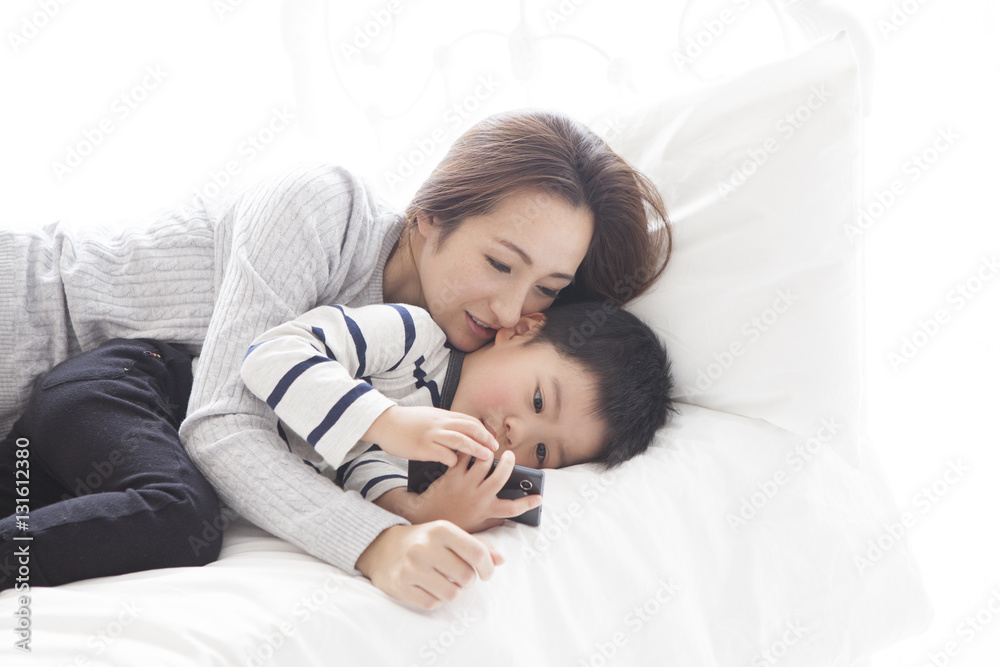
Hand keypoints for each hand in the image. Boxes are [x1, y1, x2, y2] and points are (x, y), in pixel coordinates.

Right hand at [355, 521, 503, 610]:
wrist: (380, 546)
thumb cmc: (423, 541)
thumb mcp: (448, 534)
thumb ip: (476, 545)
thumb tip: (500, 560)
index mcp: (441, 529)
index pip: (477, 552)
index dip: (487, 567)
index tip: (486, 573)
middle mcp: (425, 547)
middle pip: (466, 577)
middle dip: (467, 580)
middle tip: (459, 576)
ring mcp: (410, 567)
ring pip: (451, 594)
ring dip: (452, 591)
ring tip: (444, 581)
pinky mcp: (399, 586)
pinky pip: (432, 604)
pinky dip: (435, 600)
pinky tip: (429, 588)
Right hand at [364, 405, 497, 466]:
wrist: (384, 422)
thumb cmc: (406, 422)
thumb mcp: (429, 417)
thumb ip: (444, 423)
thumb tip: (460, 431)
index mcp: (442, 415)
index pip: (469, 420)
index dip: (483, 430)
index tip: (492, 439)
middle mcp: (440, 423)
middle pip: (469, 427)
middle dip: (485, 438)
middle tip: (495, 449)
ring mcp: (432, 434)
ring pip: (460, 439)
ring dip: (476, 448)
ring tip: (487, 457)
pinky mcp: (423, 446)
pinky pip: (443, 453)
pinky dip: (453, 459)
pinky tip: (456, 465)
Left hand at [378, 452, 542, 532]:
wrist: (423, 517)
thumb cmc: (450, 526)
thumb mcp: (470, 536)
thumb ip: (487, 545)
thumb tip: (501, 560)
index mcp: (486, 512)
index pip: (513, 509)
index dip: (528, 503)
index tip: (539, 497)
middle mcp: (479, 497)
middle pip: (501, 476)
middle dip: (508, 464)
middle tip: (509, 456)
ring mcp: (466, 484)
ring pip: (484, 462)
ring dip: (489, 453)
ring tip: (490, 447)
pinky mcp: (453, 474)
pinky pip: (466, 456)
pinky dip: (470, 449)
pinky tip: (471, 445)